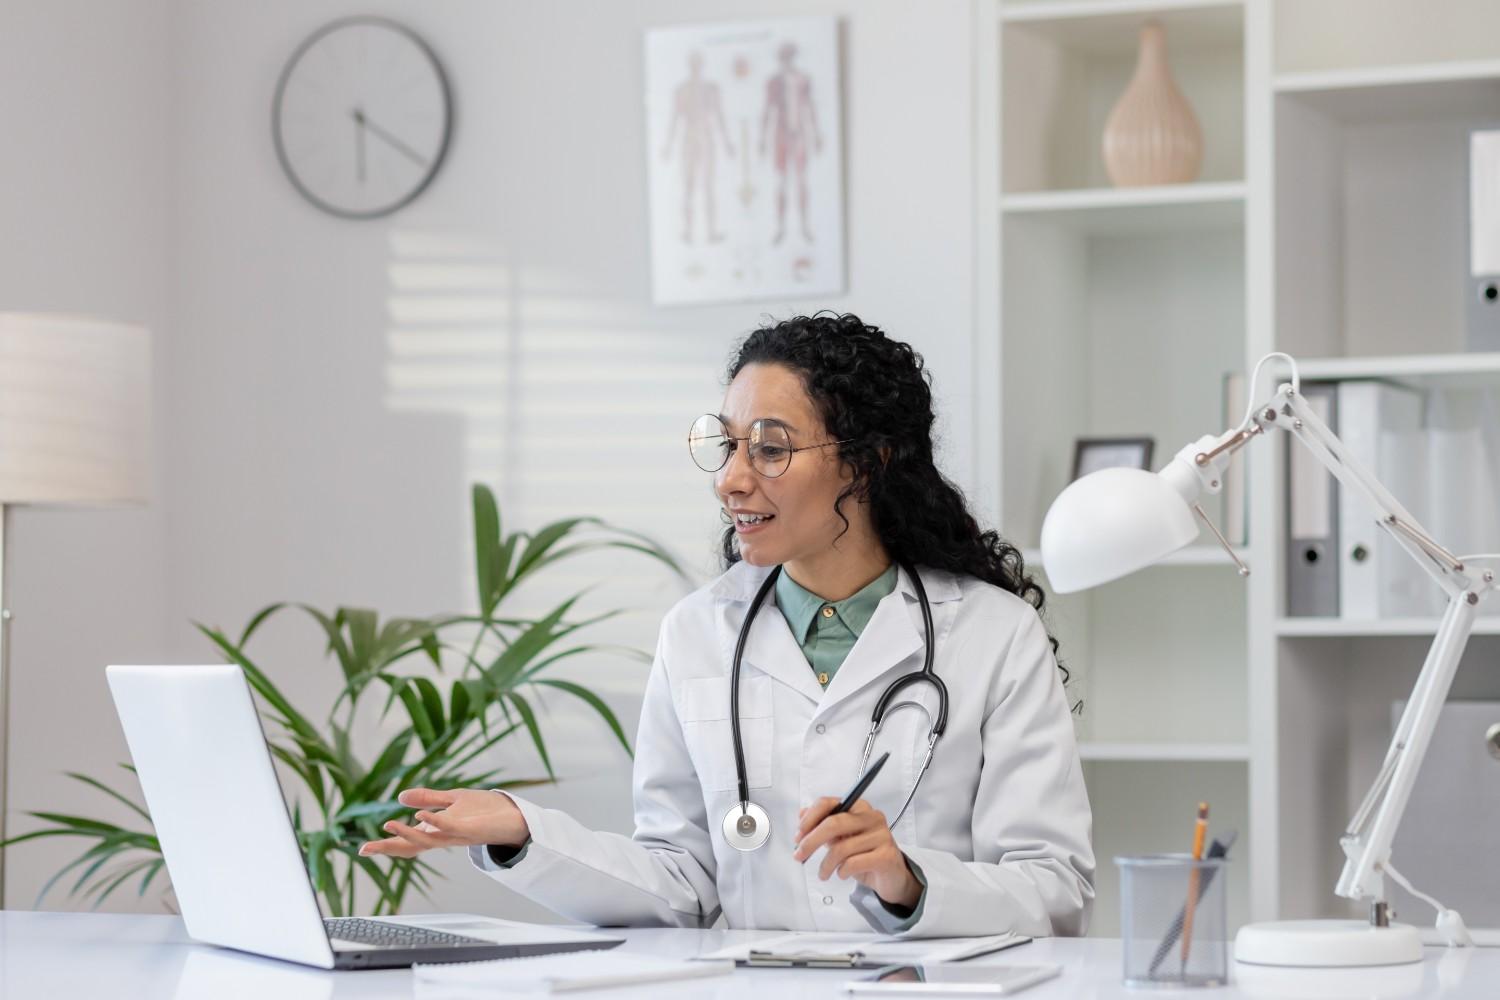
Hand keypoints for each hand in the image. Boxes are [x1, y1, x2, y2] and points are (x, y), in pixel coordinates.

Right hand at [358, 788, 528, 858]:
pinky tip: (421, 817)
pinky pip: (450, 828)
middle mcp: (444, 837)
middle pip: (412, 847)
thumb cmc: (485, 810)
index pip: (408, 841)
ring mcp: (457, 836)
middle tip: (366, 849)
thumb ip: (427, 799)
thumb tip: (400, 798)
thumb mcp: (452, 799)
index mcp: (437, 831)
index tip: (363, 849)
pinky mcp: (470, 830)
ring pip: (428, 840)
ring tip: (388, 826)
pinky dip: (435, 822)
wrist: (515, 816)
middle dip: (389, 848)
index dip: (387, 845)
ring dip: (408, 834)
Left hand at [793, 798, 920, 909]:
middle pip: (833, 823)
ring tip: (823, 873)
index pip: (828, 803)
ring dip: (826, 864)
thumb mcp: (841, 838)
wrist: (892, 877)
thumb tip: (802, 813)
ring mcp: (881, 835)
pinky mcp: (886, 856)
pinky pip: (853, 863)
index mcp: (858, 807)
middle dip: (811, 841)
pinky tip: (842, 874)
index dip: (809, 819)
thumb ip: (823, 824)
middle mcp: (872, 817)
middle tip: (799, 855)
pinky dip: (842, 871)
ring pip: (841, 848)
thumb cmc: (865, 854)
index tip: (798, 836)